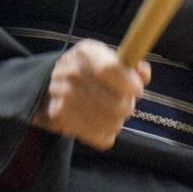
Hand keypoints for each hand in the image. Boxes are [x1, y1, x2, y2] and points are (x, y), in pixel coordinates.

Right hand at [33, 39, 148, 150]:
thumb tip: (143, 74)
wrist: (49, 85)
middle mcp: (71, 74)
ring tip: (112, 113)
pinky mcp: (60, 119)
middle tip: (124, 102)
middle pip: (115, 103)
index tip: (138, 89)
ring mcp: (64, 98)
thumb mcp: (107, 56)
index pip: (110, 69)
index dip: (129, 83)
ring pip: (111, 123)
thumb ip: (130, 63)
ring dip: (118, 121)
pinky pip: (100, 138)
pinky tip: (102, 124)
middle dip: (128, 105)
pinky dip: (106, 134)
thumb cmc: (88, 70)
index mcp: (86, 53)